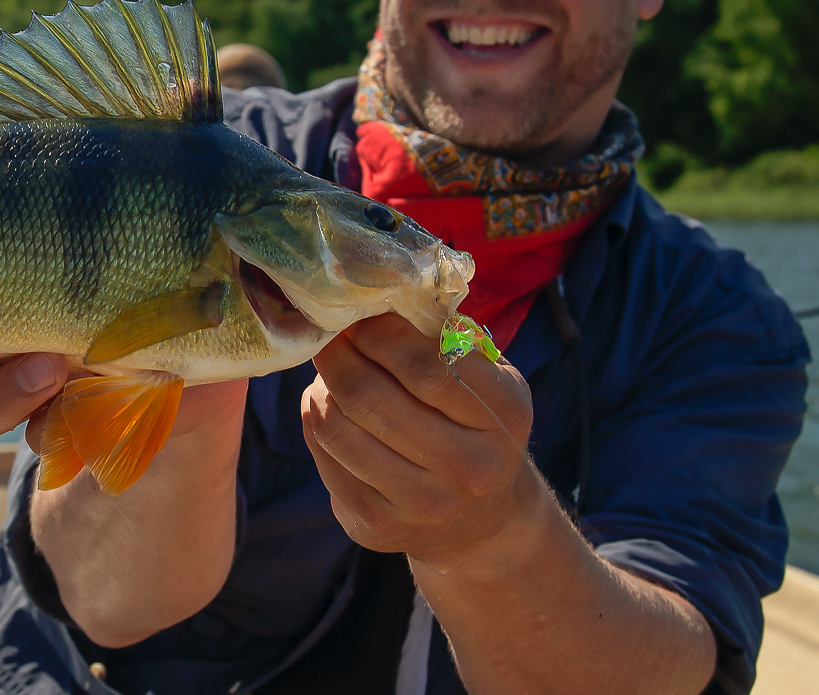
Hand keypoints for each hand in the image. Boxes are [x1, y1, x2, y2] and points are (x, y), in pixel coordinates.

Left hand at [301, 313, 535, 569]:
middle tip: (327, 331)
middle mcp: (471, 468)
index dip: (380, 331)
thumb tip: (378, 293)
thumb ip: (445, 338)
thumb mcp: (487, 378)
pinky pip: (323, 455)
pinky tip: (328, 406)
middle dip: (338, 353)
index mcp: (504, 416)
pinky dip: (316, 419)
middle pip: (370, 396)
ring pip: (336, 426)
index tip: (360, 311)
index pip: (427, 364)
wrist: (481, 521)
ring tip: (330, 368)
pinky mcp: (377, 526)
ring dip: (321, 387)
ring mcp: (423, 505)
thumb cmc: (476, 426)